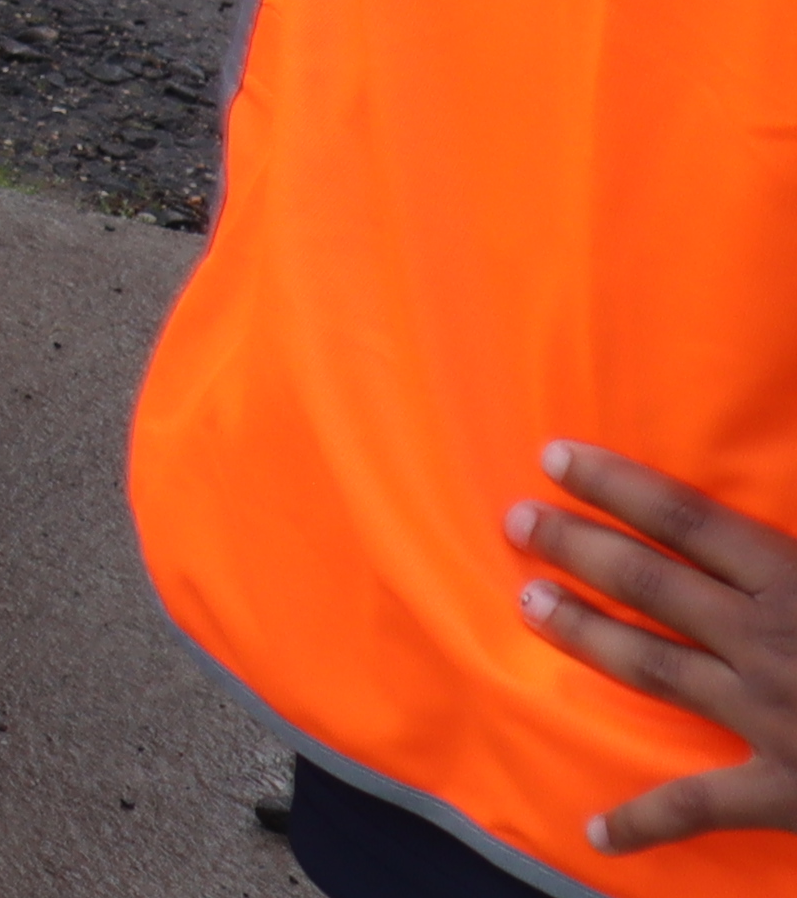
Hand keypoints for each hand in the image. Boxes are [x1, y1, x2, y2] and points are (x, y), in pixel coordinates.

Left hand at [516, 442, 796, 852]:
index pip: (692, 522)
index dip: (619, 486)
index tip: (556, 456)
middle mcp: (773, 645)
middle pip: (654, 585)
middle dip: (580, 547)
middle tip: (516, 518)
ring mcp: (771, 719)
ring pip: (654, 668)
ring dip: (585, 634)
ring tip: (527, 602)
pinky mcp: (784, 790)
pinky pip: (702, 806)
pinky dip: (646, 820)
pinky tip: (595, 829)